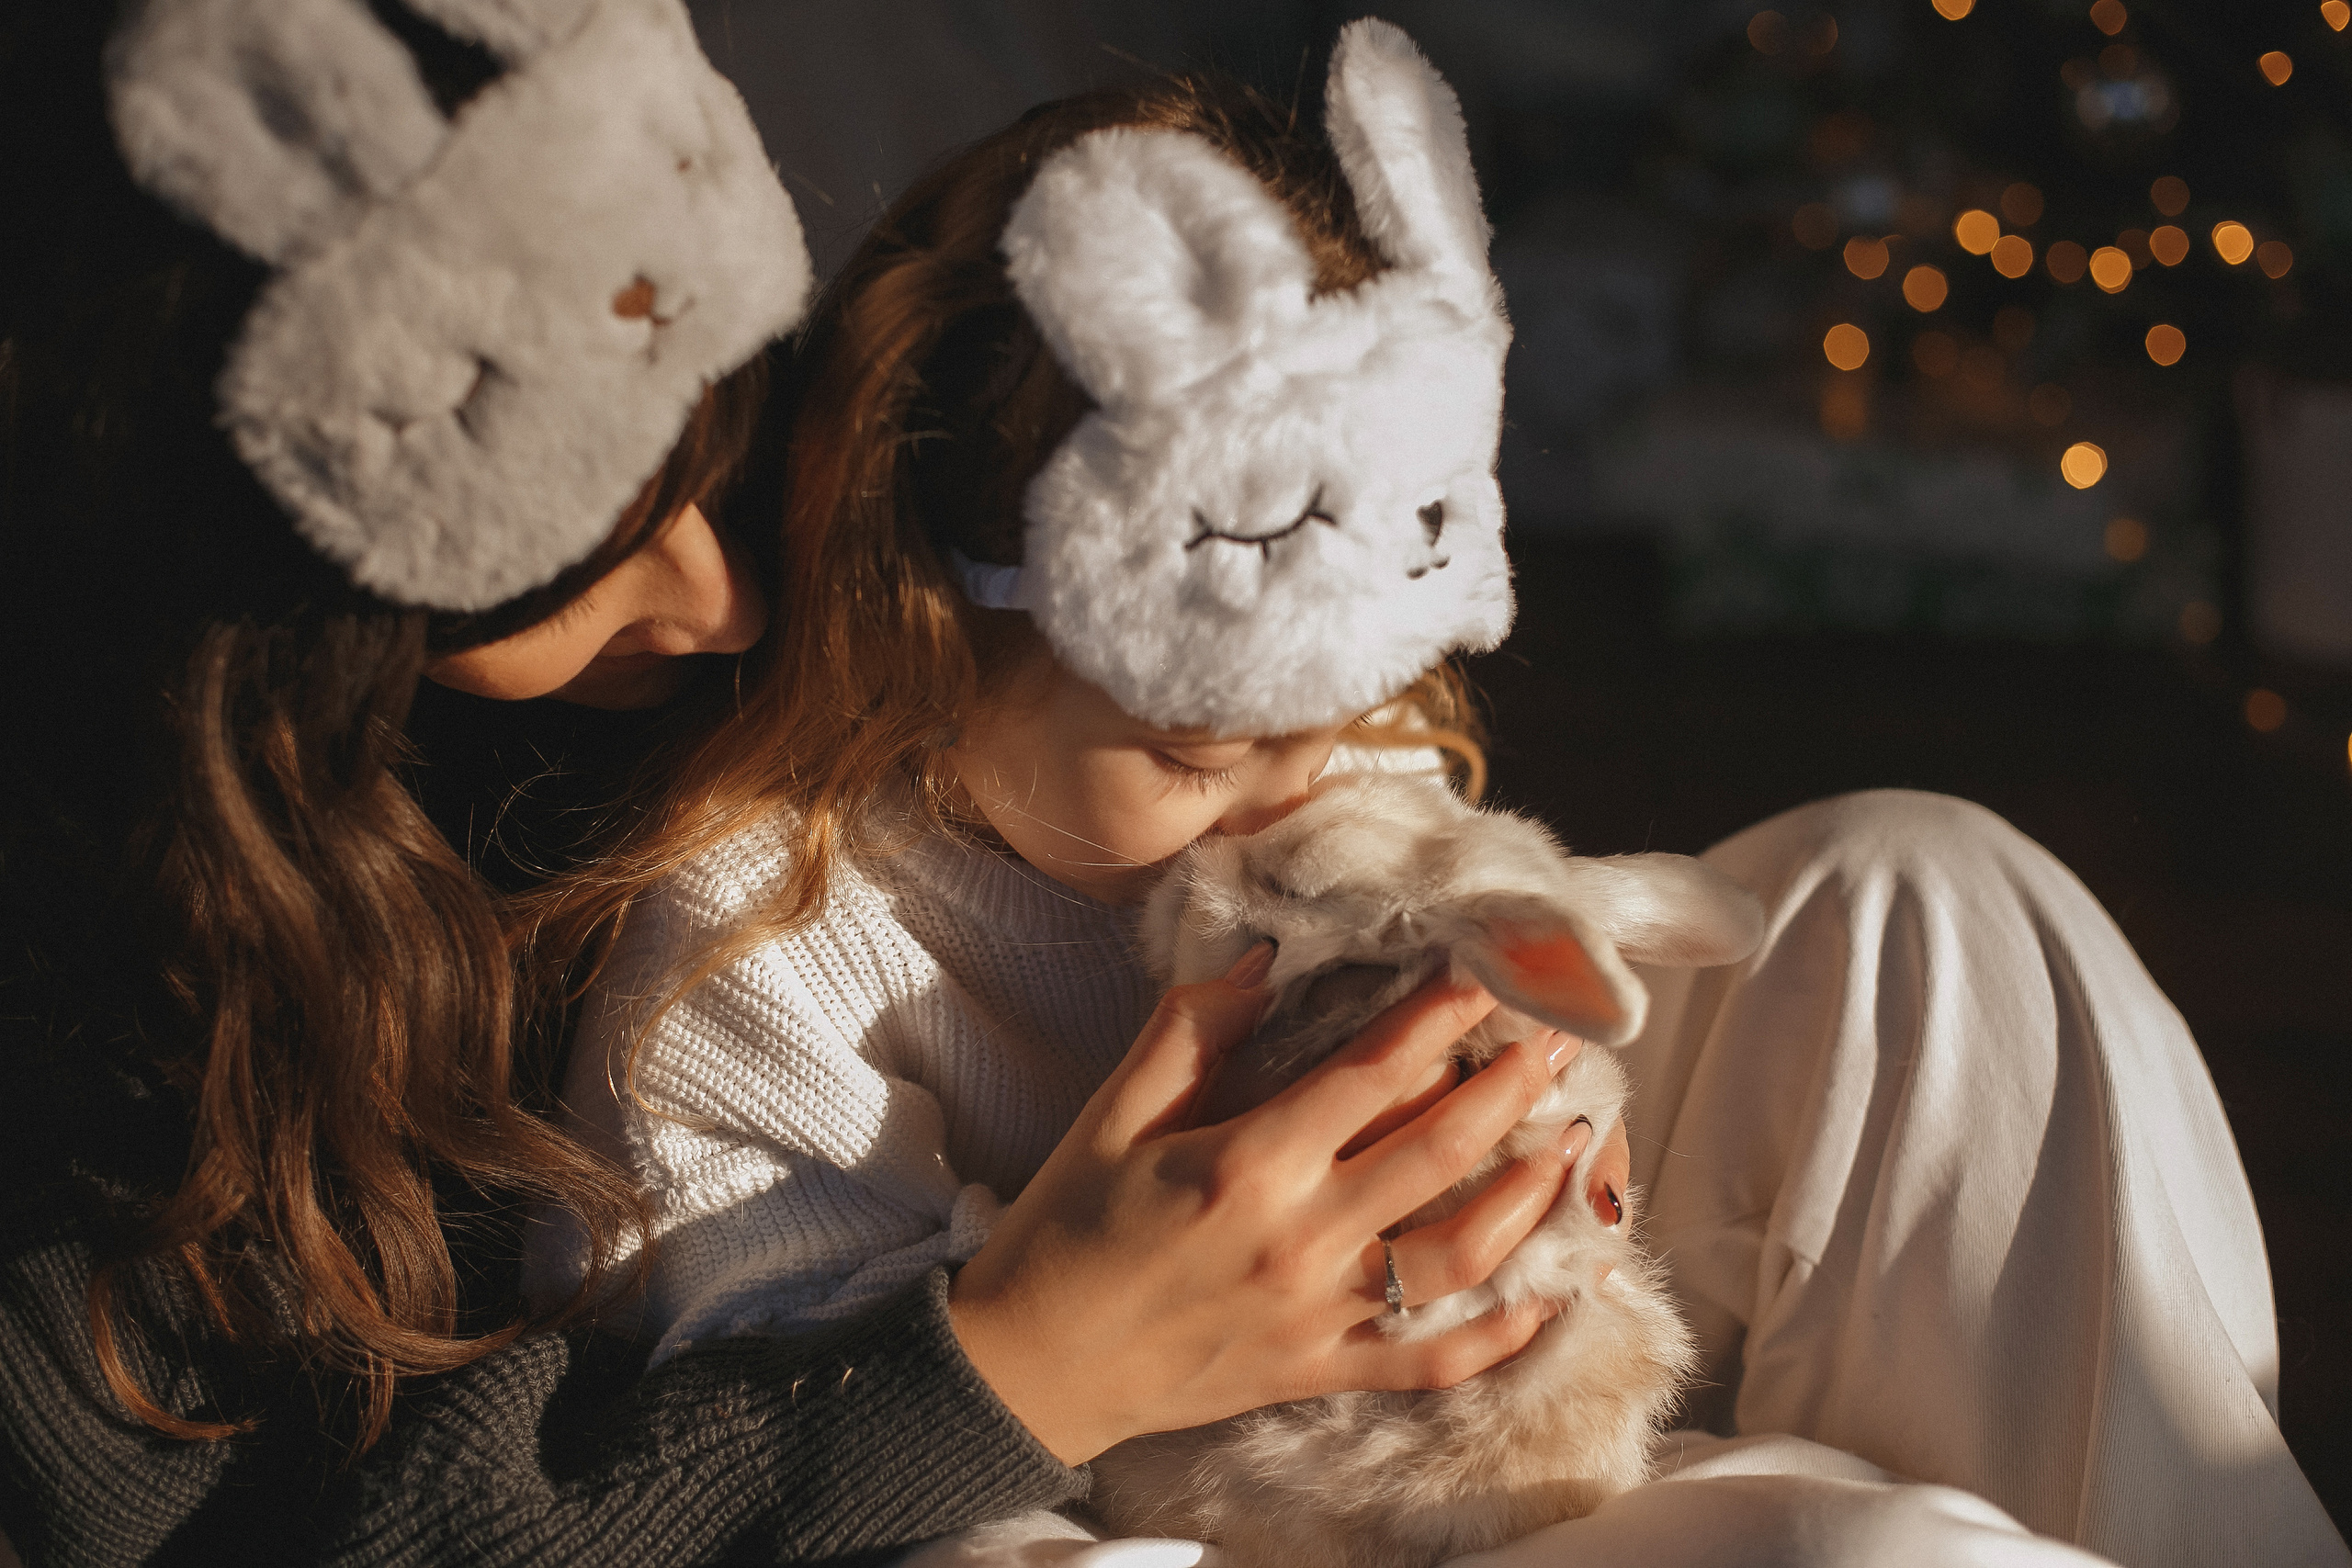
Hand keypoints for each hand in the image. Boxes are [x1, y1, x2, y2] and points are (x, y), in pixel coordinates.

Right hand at [949, 948, 1585, 1464]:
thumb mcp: (1112, 1114)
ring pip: (1461, 1255)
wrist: (1028, 1367)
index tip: (1492, 969)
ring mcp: (1320, 1316)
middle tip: (1566, 1038)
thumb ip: (1189, 1031)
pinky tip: (1549, 1295)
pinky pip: (1433, 1361)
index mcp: (1249, 1164)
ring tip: (1573, 1141)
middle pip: (1441, 1151)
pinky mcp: (1320, 1373)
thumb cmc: (1066, 1230)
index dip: (1443, 1013)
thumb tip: (1262, 957)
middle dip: (1514, 1087)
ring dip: (1529, 1196)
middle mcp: (1301, 1240)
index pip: (1375, 1072)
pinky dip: (1501, 1334)